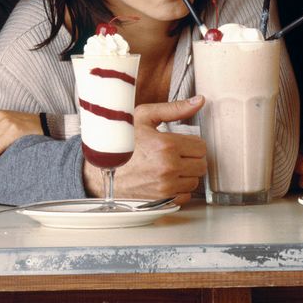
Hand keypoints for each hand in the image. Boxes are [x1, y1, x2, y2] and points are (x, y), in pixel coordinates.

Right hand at [84, 96, 206, 199]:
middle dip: (191, 158)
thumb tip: (199, 101)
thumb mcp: (143, 117)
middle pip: (201, 164)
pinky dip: (178, 189)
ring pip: (195, 181)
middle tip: (175, 154)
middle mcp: (168, 168)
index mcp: (166, 145)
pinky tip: (165, 179)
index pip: (201, 146)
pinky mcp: (162, 201)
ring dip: (186, 174)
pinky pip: (185, 196)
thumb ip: (174, 109)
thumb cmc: (120, 142)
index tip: (179, 143)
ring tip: (168, 166)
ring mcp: (166, 186)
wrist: (101, 170)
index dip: (191, 143)